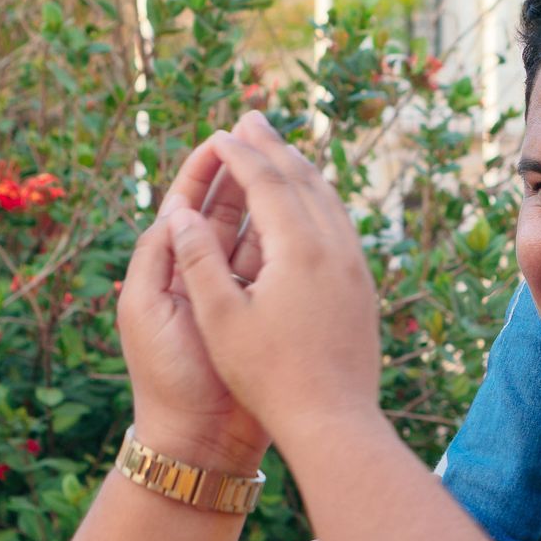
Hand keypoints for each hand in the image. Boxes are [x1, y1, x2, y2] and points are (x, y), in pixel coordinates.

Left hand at [115, 136, 268, 473]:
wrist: (200, 437)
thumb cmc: (164, 375)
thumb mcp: (143, 307)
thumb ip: (157, 254)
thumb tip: (175, 206)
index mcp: (168, 266)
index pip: (185, 202)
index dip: (203, 168)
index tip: (222, 134)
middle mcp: (204, 271)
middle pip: (226, 208)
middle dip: (241, 170)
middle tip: (263, 132)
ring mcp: (238, 289)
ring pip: (256, 230)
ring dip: (269, 196)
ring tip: (288, 159)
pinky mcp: (267, 309)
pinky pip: (279, 263)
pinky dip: (288, 234)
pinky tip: (305, 208)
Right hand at [166, 111, 382, 450]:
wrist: (335, 422)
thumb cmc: (269, 377)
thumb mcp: (221, 320)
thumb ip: (199, 262)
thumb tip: (178, 212)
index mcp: (299, 250)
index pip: (266, 183)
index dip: (239, 155)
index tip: (219, 133)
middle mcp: (335, 247)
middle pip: (303, 178)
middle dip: (273, 147)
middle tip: (250, 118)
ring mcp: (355, 266)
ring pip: (328, 199)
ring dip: (300, 168)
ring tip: (279, 149)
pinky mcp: (363, 286)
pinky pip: (341, 223)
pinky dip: (319, 198)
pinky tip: (310, 204)